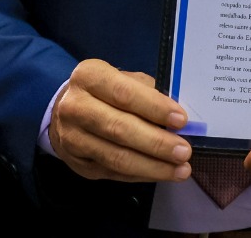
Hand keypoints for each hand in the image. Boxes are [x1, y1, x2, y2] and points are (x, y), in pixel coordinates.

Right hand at [47, 59, 191, 182]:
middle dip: (156, 143)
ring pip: (116, 157)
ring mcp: (73, 138)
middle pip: (119, 129)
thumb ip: (149, 93)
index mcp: (89, 76)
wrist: (67, 110)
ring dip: (152, 166)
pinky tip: (161, 173)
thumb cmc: (107, 91)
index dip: (154, 108)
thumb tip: (179, 120)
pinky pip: (113, 173)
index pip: (124, 93)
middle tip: (184, 151)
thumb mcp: (125, 79)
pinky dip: (141, 175)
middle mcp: (75, 107)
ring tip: (181, 169)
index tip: (181, 120)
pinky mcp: (77, 163)